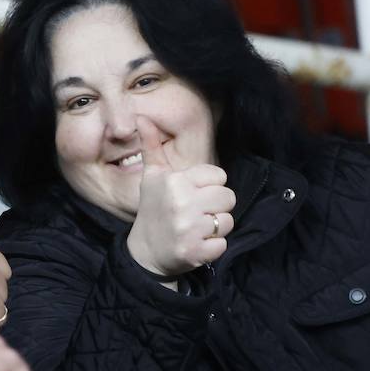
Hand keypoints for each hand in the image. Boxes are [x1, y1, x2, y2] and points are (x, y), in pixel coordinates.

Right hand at [125, 116, 234, 278]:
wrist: (145, 252)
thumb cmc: (153, 210)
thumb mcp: (152, 177)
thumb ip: (152, 147)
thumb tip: (142, 118)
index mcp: (173, 181)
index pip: (219, 176)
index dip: (209, 187)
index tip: (191, 196)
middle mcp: (180, 203)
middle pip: (228, 197)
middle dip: (216, 207)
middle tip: (195, 214)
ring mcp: (187, 229)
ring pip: (228, 221)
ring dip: (215, 228)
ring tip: (195, 229)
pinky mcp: (195, 252)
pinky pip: (223, 244)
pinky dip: (213, 247)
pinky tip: (196, 245)